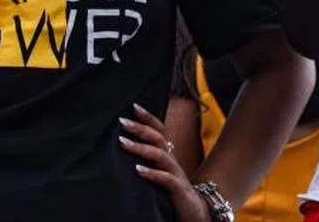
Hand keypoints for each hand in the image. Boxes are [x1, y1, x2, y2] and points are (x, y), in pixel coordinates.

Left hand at [121, 103, 210, 221]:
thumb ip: (150, 161)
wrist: (196, 212)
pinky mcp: (178, 189)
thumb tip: (128, 149)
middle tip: (122, 121)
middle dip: (140, 128)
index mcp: (169, 155)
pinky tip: (138, 170)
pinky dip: (152, 173)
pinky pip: (166, 178)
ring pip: (160, 155)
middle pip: (158, 138)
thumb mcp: (162, 173)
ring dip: (141, 148)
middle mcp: (173, 160)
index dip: (149, 118)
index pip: (160, 131)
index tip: (134, 107)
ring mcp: (176, 173)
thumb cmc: (174, 192)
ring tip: (124, 143)